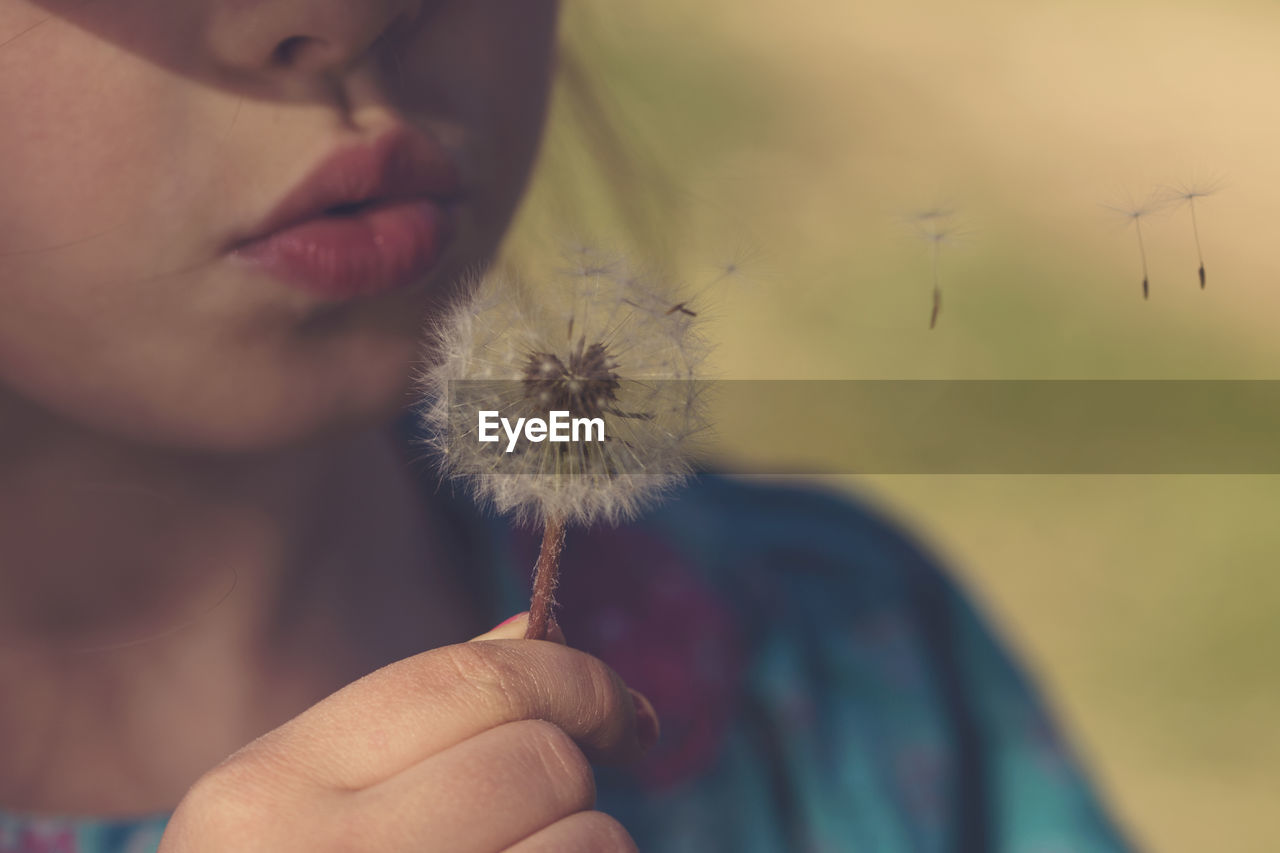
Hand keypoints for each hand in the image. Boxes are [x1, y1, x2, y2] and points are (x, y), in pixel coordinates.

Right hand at [157, 613, 657, 851]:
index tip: (625, 716)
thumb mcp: (304, 816)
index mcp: (263, 791)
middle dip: (567, 787)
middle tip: (527, 831)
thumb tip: (536, 629)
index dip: (578, 678)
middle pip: (543, 759)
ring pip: (593, 842)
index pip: (475, 678)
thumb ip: (415, 725)